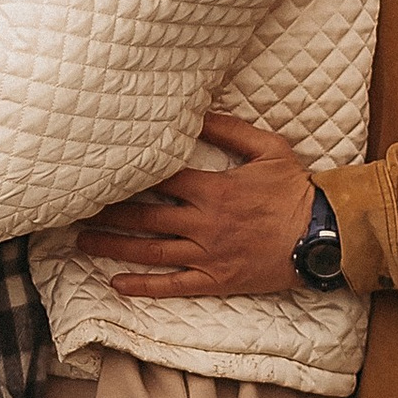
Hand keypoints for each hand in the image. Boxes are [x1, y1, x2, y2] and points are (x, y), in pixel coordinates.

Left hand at [76, 113, 318, 299]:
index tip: (99, 172)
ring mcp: (207, 255)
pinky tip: (116, 285)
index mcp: (213, 189)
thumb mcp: (268, 148)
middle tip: (75, 207)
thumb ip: (229, 129)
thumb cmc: (296, 190)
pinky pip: (172, 287)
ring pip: (150, 252)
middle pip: (145, 216)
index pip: (160, 179)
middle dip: (108, 211)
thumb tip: (197, 110)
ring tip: (82, 241)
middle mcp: (204, 224)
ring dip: (113, 246)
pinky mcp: (215, 281)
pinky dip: (142, 287)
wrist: (322, 236)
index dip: (127, 175)